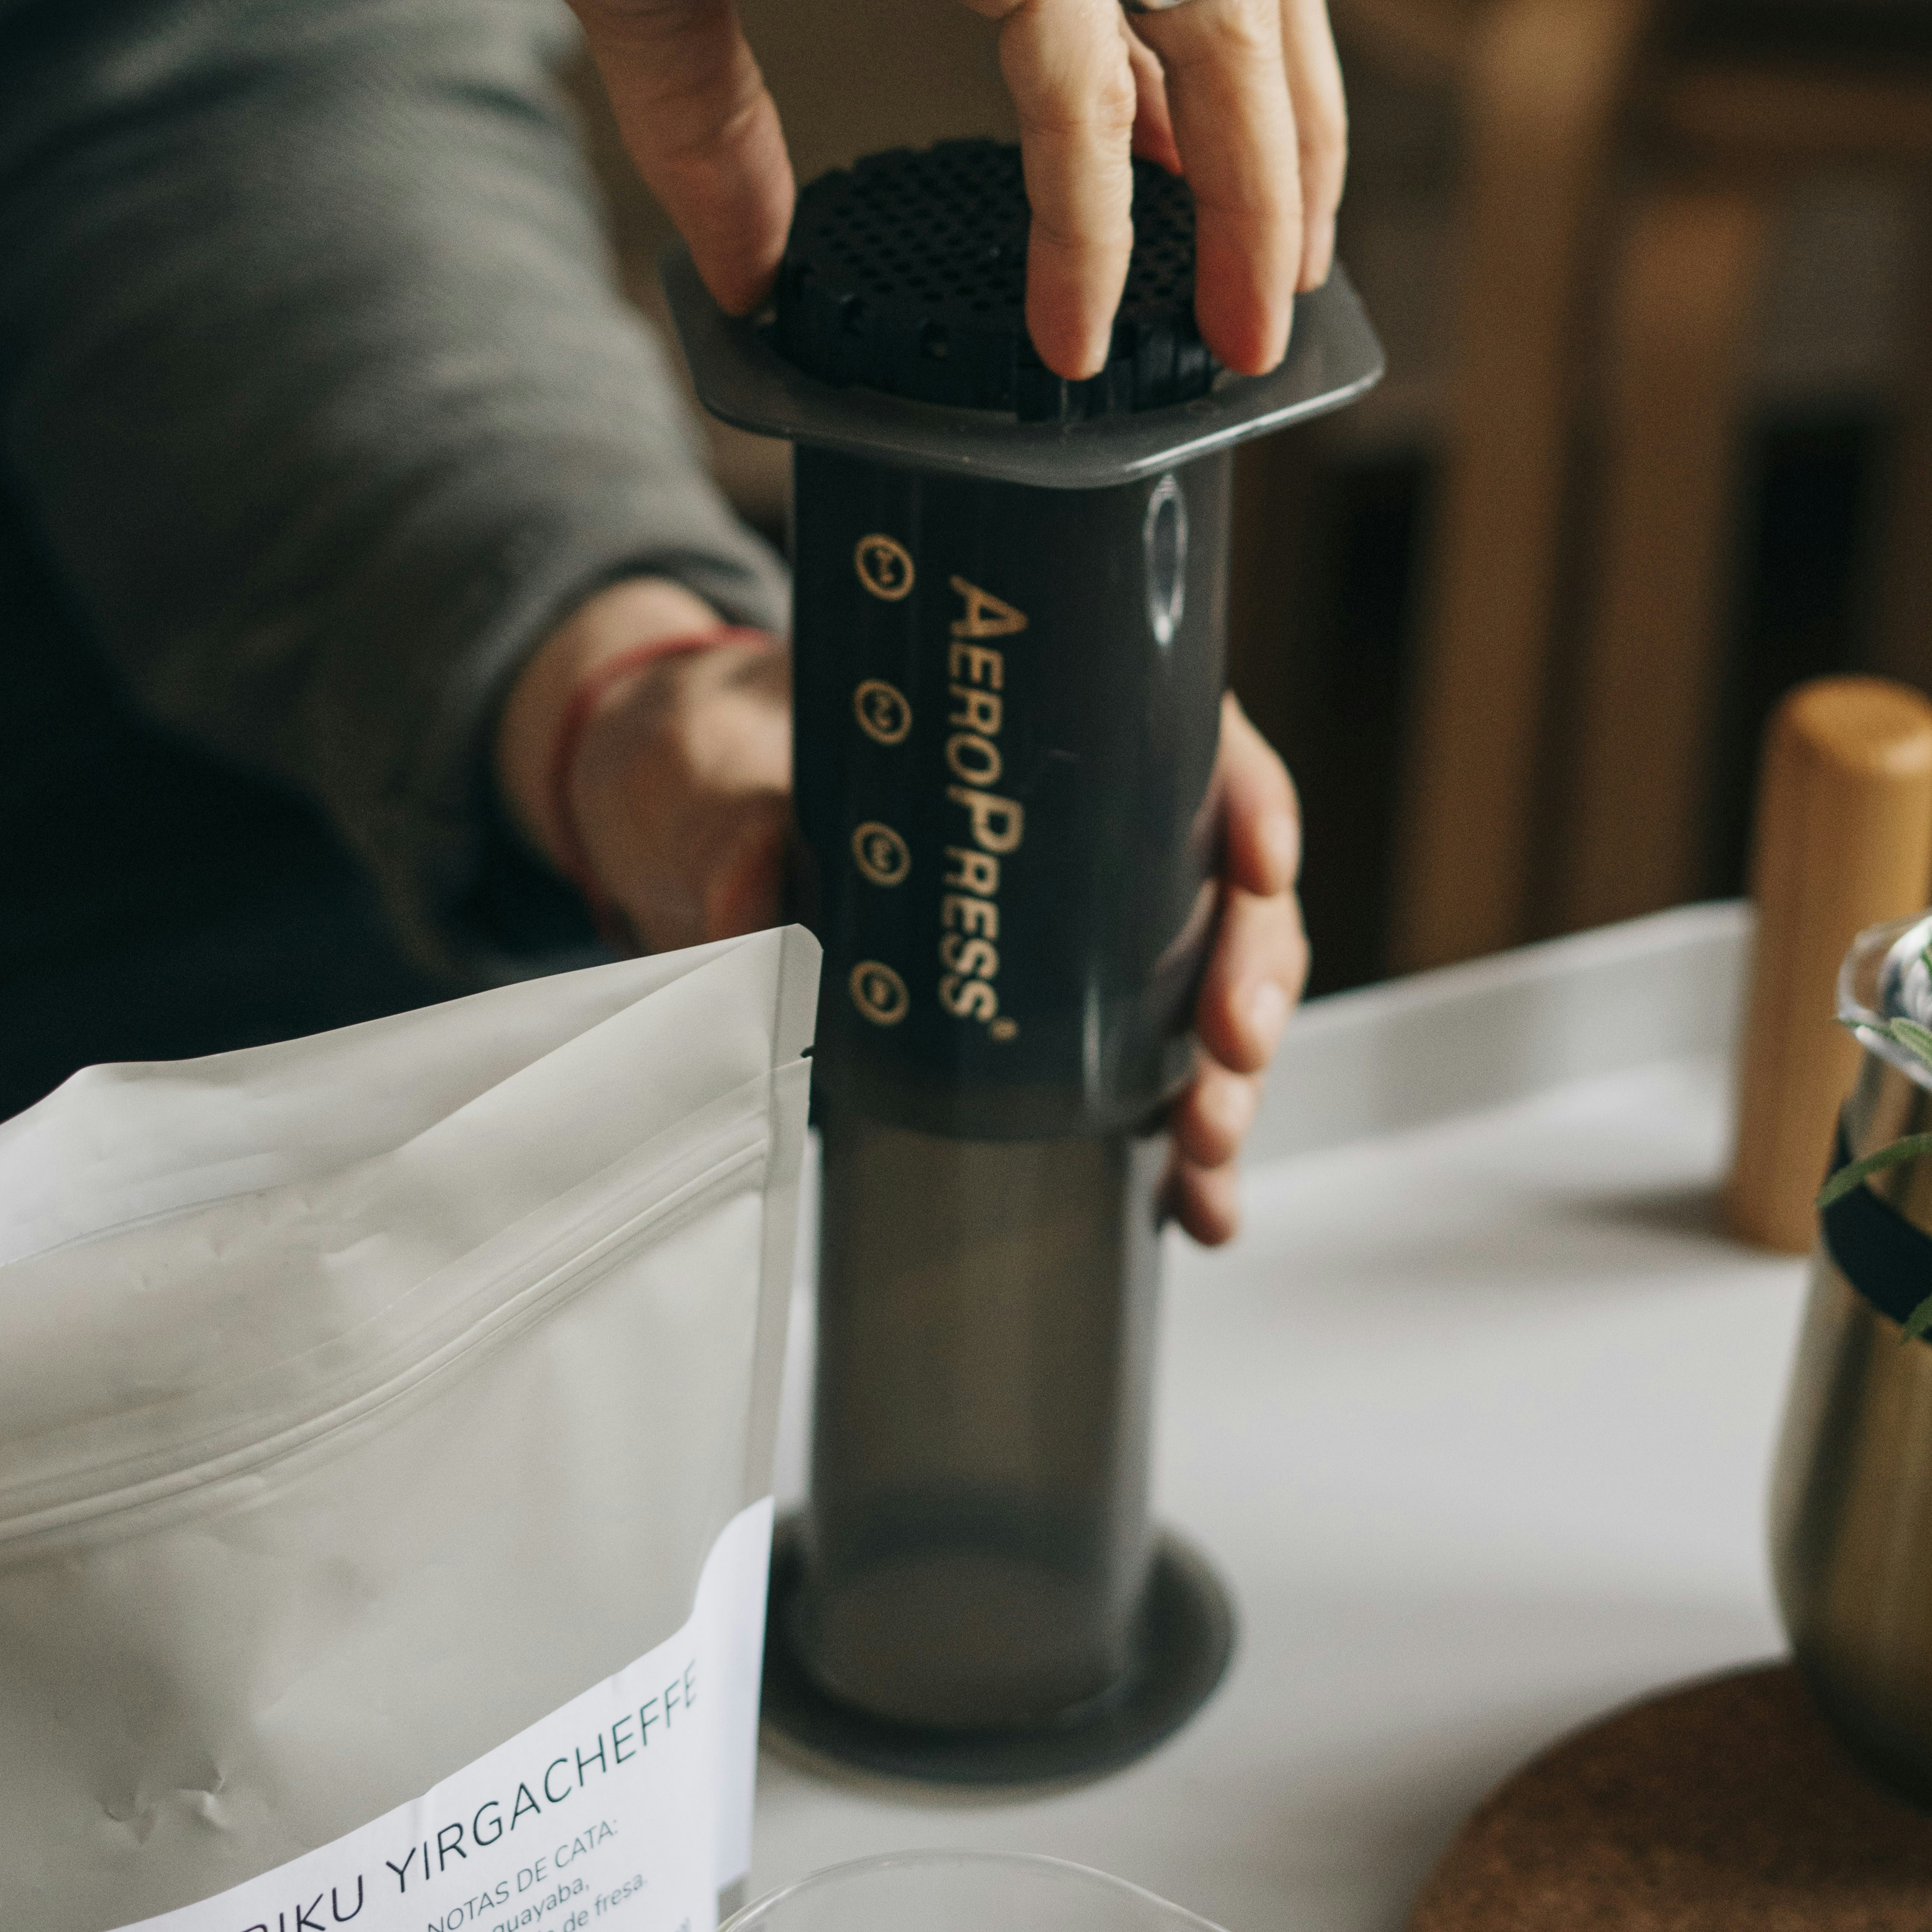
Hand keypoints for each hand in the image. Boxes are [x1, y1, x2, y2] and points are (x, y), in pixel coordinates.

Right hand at [248, 0, 1345, 381]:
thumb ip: (726, 128)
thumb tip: (745, 271)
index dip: (1222, 58)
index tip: (1213, 174)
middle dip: (1293, 136)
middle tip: (1281, 279)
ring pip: (1232, 28)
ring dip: (1256, 193)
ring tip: (1246, 329)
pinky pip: (1090, 88)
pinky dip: (1095, 219)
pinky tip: (1078, 318)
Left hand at [496, 589, 1309, 1243]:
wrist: (674, 829)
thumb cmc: (719, 761)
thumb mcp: (715, 771)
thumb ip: (738, 829)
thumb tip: (763, 904)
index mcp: (1040, 723)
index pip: (1187, 740)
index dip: (1246, 795)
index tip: (1257, 860)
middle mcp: (1088, 824)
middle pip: (1223, 886)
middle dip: (1251, 971)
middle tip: (1229, 1046)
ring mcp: (1080, 930)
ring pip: (1206, 991)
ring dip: (1231, 1077)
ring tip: (1206, 1155)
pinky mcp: (1050, 1022)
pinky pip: (1145, 1077)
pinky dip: (1180, 1148)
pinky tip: (1196, 1207)